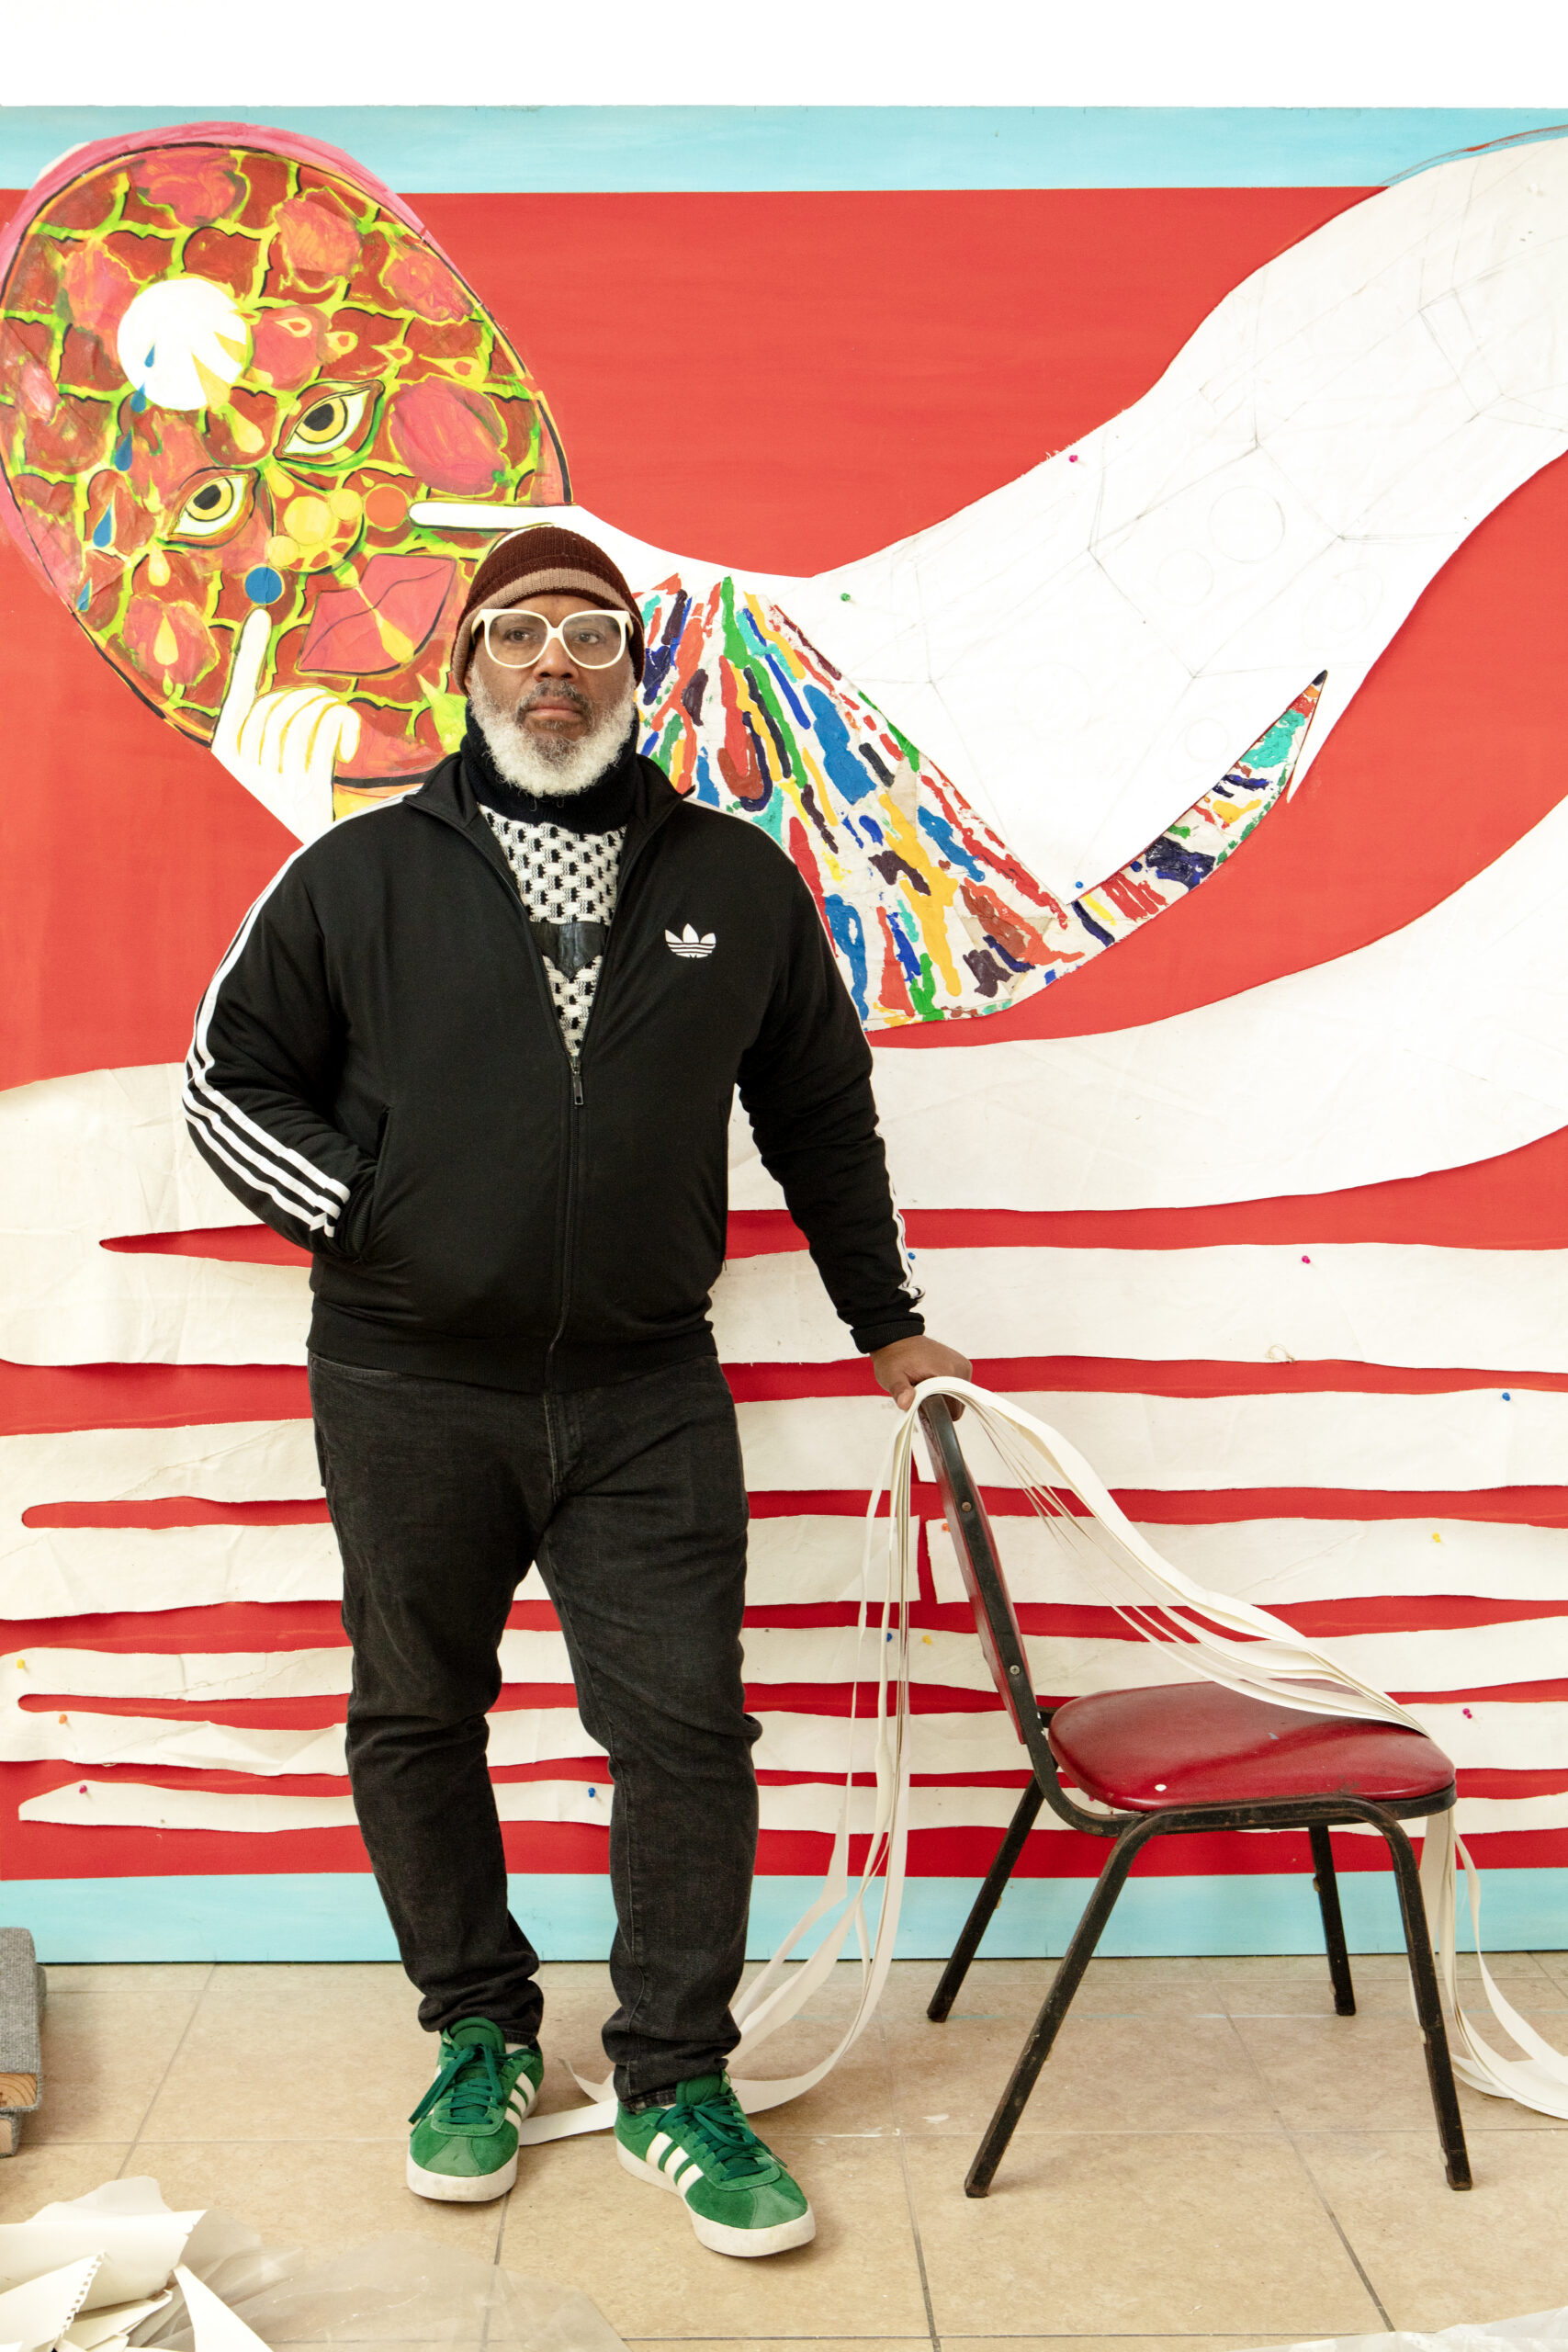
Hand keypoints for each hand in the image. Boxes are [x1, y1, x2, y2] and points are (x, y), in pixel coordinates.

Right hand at [212, 607, 360, 844]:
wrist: (321, 847)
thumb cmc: (297, 789)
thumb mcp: (274, 753)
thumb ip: (269, 715)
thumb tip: (263, 643)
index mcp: (228, 754)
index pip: (239, 697)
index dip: (250, 656)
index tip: (262, 616)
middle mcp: (245, 769)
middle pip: (275, 708)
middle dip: (306, 699)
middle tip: (327, 708)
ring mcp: (275, 782)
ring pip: (298, 719)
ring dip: (324, 711)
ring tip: (335, 722)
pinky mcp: (306, 790)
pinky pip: (320, 737)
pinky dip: (338, 727)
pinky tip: (346, 735)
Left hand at [870, 1335, 972, 1413]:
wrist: (896, 1339)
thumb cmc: (894, 1357)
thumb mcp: (891, 1376)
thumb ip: (900, 1390)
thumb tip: (906, 1403)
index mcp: (949, 1371)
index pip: (954, 1410)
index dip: (937, 1414)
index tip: (921, 1406)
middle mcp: (960, 1367)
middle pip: (957, 1405)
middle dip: (939, 1405)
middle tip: (919, 1394)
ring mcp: (962, 1365)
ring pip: (957, 1397)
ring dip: (941, 1397)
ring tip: (923, 1386)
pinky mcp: (959, 1364)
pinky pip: (956, 1387)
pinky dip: (944, 1389)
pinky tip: (929, 1382)